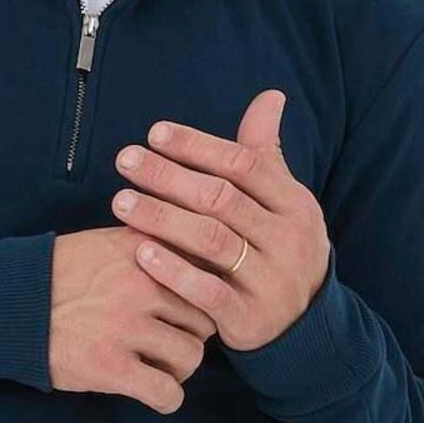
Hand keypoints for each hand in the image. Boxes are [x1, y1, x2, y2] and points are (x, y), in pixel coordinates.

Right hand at [48, 226, 219, 413]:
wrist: (7, 304)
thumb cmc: (55, 273)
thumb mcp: (107, 241)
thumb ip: (151, 245)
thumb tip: (193, 257)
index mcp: (146, 250)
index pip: (205, 275)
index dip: (203, 296)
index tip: (189, 308)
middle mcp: (144, 286)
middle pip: (204, 319)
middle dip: (191, 334)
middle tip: (169, 341)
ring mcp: (128, 327)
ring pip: (190, 356)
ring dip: (179, 367)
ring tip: (159, 367)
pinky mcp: (112, 367)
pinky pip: (166, 392)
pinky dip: (166, 398)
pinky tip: (154, 393)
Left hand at [108, 91, 330, 353]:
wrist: (302, 325)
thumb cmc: (278, 250)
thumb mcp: (282, 203)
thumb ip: (265, 154)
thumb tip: (270, 97)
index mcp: (294, 203)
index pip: (243, 164)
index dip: (197, 146)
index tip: (154, 133)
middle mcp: (286, 238)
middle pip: (222, 198)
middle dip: (169, 176)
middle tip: (125, 160)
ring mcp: (269, 279)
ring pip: (212, 241)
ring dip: (162, 218)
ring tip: (121, 202)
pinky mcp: (248, 316)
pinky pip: (207, 291)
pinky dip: (173, 271)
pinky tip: (140, 252)